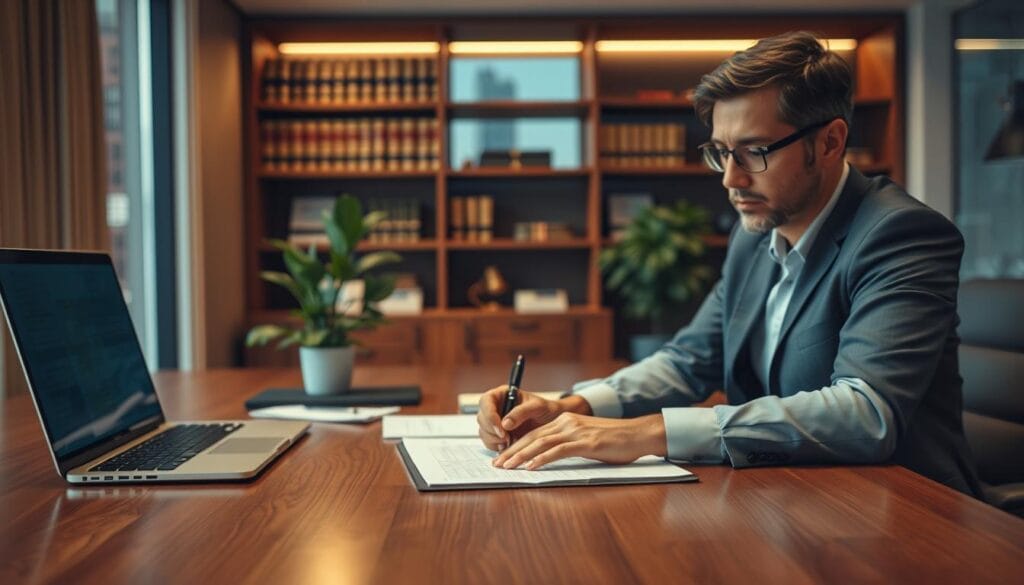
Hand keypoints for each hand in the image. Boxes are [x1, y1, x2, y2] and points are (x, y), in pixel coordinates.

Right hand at [476, 387, 590, 451]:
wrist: (552, 422)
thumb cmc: (546, 409)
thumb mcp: (537, 407)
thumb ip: (522, 412)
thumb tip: (505, 423)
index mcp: (502, 395)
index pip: (486, 401)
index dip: (489, 415)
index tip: (501, 428)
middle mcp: (495, 407)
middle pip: (481, 418)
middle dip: (492, 431)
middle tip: (507, 438)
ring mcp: (495, 421)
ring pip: (483, 432)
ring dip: (494, 440)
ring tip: (510, 442)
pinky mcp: (497, 434)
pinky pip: (489, 442)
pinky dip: (496, 446)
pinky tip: (508, 446)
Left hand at [491, 413, 666, 470]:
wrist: (637, 434)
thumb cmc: (614, 441)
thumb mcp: (586, 439)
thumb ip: (569, 443)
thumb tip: (550, 456)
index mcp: (565, 421)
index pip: (534, 433)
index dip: (516, 445)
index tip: (502, 457)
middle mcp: (567, 423)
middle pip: (532, 436)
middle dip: (512, 451)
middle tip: (497, 464)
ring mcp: (576, 431)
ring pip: (541, 442)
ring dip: (521, 455)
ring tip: (508, 466)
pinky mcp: (586, 442)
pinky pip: (559, 451)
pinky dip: (542, 458)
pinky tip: (531, 467)